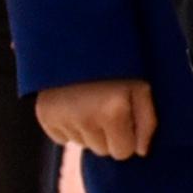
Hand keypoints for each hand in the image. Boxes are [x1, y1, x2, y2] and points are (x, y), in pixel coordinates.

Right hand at [35, 76, 155, 161]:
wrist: (78, 39)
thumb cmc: (117, 64)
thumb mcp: (141, 87)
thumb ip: (147, 122)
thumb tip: (141, 152)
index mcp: (113, 112)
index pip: (122, 153)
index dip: (127, 138)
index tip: (125, 118)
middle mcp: (85, 118)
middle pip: (101, 150)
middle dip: (108, 135)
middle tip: (107, 105)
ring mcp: (62, 117)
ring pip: (82, 144)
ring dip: (89, 130)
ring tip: (91, 101)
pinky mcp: (44, 115)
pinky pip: (61, 138)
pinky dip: (69, 127)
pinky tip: (74, 104)